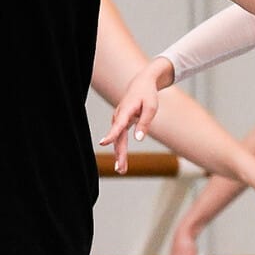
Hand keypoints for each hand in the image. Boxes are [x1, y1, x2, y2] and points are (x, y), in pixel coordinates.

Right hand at [97, 58, 173, 173]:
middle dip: (119, 154)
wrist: (141, 84)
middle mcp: (119, 116)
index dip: (111, 135)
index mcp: (126, 111)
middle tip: (120, 169)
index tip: (103, 143)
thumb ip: (145, 123)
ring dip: (119, 155)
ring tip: (121, 170)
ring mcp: (118, 120)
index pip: (118, 125)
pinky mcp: (120, 124)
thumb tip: (138, 139)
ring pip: (118, 141)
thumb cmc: (147, 95)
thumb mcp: (151, 107)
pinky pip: (119, 139)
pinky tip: (122, 162)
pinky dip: (120, 150)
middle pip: (118, 138)